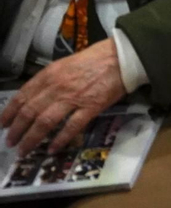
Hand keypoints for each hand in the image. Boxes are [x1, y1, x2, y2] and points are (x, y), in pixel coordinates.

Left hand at [1, 41, 126, 155]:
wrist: (121, 57)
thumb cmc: (94, 59)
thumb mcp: (64, 64)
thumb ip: (49, 80)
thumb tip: (35, 98)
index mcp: (49, 75)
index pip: (22, 96)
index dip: (9, 113)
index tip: (3, 125)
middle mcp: (57, 87)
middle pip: (29, 113)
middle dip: (17, 131)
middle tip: (11, 143)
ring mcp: (73, 98)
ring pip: (45, 122)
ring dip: (32, 139)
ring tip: (25, 150)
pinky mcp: (90, 107)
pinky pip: (71, 127)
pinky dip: (60, 140)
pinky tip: (53, 149)